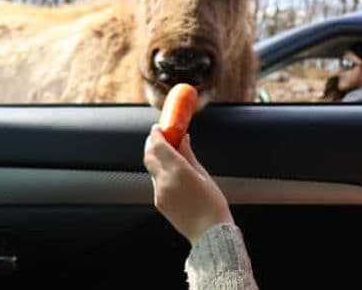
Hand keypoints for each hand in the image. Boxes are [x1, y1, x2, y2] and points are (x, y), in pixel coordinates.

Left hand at [143, 126, 233, 243]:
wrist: (209, 233)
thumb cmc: (212, 205)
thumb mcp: (203, 175)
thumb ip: (189, 155)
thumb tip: (183, 140)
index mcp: (178, 171)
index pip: (159, 146)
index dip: (156, 134)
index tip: (158, 128)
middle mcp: (165, 181)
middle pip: (149, 156)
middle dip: (152, 144)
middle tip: (159, 137)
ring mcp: (160, 193)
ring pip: (152, 169)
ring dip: (156, 159)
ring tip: (168, 154)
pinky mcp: (159, 203)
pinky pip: (156, 182)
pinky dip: (160, 173)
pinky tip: (172, 173)